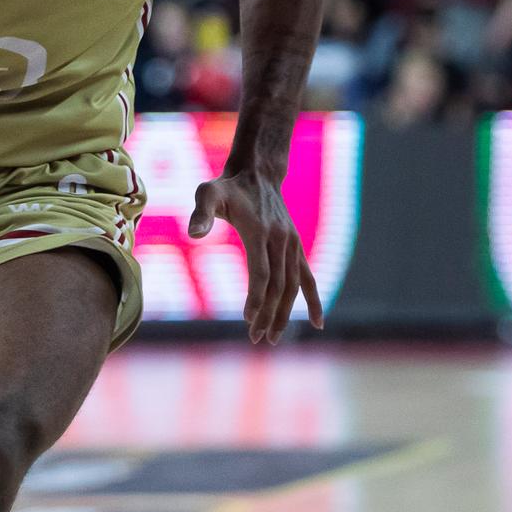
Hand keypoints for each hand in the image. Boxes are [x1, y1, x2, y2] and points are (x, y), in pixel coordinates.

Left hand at [187, 169, 323, 344]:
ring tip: (272, 337)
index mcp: (260, 231)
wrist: (258, 174)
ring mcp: (292, 244)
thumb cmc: (227, 187)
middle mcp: (281, 239)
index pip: (261, 272)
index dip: (256, 297)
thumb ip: (201, 213)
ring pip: (292, 286)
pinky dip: (313, 300)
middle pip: (278, 284)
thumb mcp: (208, 193)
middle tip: (257, 337)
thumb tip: (193, 235)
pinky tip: (317, 323)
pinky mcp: (296, 248)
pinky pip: (307, 278)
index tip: (248, 320)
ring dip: (284, 313)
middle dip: (268, 313)